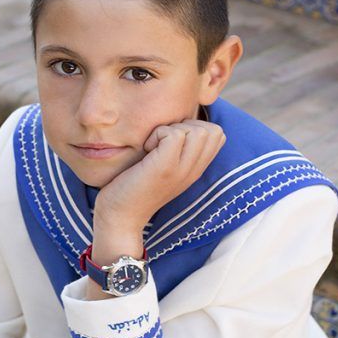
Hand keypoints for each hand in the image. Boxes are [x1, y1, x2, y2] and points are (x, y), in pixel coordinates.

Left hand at [95, 116, 224, 231]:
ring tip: (154, 147)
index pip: (217, 134)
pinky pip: (174, 134)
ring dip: (172, 129)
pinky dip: (157, 134)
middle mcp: (194, 170)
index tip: (171, 140)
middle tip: (162, 143)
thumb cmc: (133, 187)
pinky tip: (145, 150)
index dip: (195, 126)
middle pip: (213, 130)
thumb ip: (176, 149)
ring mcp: (182, 170)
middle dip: (186, 125)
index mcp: (195, 169)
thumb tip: (176, 121)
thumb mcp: (163, 167)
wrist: (119, 216)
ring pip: (198, 130)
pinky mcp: (165, 168)